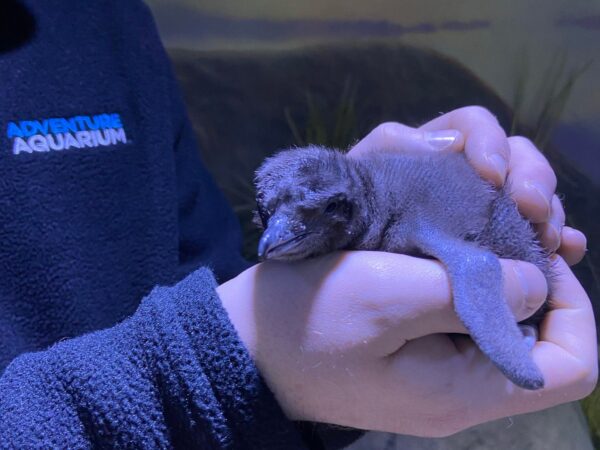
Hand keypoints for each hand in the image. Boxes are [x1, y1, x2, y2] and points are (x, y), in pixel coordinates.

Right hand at [217, 252, 596, 435]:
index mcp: (464, 389)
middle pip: (545, 335)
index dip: (575, 303)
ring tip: (484, 216)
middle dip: (541, 269)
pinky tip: (453, 234)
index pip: (571, 365)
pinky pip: (469, 310)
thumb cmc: (307, 322)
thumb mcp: (383, 297)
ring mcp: (437, 365)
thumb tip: (533, 281)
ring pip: (508, 316)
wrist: (248, 344)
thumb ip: (468, 292)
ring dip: (506, 262)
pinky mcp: (414, 344)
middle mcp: (462, 384)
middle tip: (513, 214)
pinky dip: (474, 269)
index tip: (538, 247)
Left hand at [349, 106, 585, 264]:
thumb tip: (449, 144)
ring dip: (546, 212)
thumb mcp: (356, 178)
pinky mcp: (488, 250)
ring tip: (548, 239)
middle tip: (530, 209)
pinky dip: (552, 241)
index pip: (473, 126)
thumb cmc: (338, 233)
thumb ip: (395, 148)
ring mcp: (474, 216)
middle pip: (513, 158)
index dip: (490, 141)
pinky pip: (530, 237)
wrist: (328, 287)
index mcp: (426, 153)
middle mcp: (455, 180)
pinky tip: (564, 252)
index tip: (490, 173)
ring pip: (528, 198)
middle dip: (531, 178)